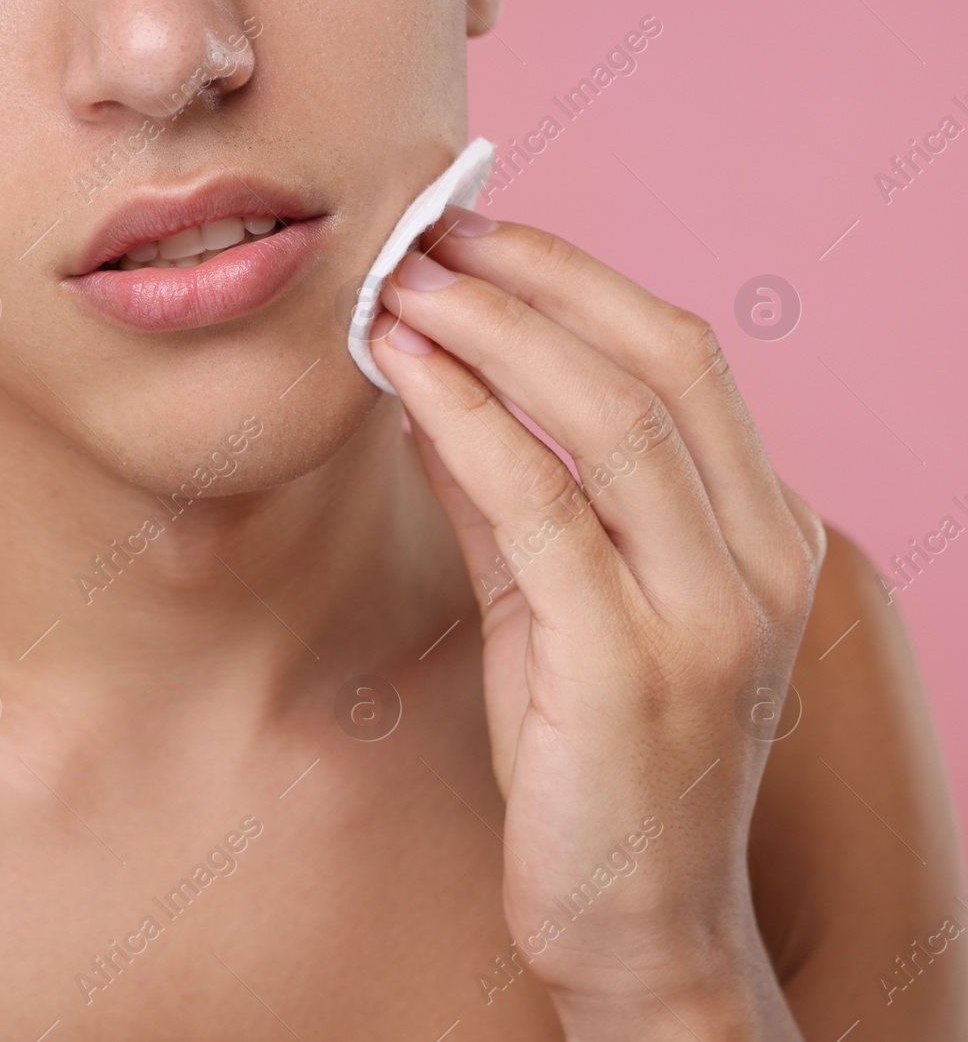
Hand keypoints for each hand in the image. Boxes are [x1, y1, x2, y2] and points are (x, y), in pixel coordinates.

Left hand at [368, 208, 825, 1039]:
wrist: (635, 928)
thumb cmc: (593, 766)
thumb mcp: (555, 609)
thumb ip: (512, 499)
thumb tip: (438, 387)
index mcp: (761, 536)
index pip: (682, 361)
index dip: (574, 280)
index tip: (476, 239)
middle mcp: (757, 562)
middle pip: (659, 362)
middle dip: (534, 279)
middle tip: (429, 235)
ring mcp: (707, 615)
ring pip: (609, 418)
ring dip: (492, 331)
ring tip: (403, 284)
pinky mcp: (632, 668)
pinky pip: (545, 508)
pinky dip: (470, 422)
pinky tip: (407, 376)